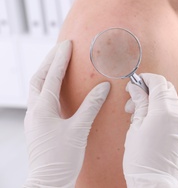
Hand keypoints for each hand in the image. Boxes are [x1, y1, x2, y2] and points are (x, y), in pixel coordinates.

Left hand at [24, 40, 110, 187]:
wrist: (48, 182)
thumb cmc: (61, 159)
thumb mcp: (79, 130)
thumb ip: (91, 106)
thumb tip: (103, 87)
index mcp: (43, 109)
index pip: (52, 77)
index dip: (61, 59)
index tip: (68, 44)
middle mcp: (34, 111)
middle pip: (38, 78)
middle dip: (49, 61)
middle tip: (61, 48)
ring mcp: (34, 119)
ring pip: (37, 88)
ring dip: (47, 73)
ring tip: (58, 63)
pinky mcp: (38, 126)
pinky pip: (40, 99)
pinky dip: (48, 87)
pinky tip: (57, 89)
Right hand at [123, 73, 177, 187]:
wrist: (155, 183)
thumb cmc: (141, 158)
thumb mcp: (135, 127)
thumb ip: (139, 104)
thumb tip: (136, 88)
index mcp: (164, 111)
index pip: (159, 82)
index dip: (145, 79)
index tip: (134, 83)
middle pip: (167, 90)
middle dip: (150, 89)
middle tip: (133, 101)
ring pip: (172, 101)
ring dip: (156, 101)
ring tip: (139, 114)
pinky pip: (175, 114)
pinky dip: (164, 111)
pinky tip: (150, 122)